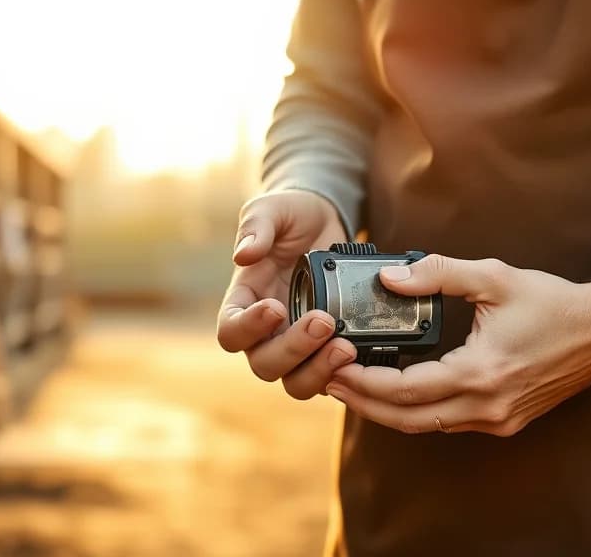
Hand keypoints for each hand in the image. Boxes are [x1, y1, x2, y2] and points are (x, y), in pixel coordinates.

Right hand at [216, 190, 358, 398]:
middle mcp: (266, 331)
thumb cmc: (291, 215)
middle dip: (294, 349)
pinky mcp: (327, 349)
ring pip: (296, 381)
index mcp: (244, 302)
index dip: (248, 329)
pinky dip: (344, 373)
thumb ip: (257, 226)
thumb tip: (244, 253)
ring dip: (319, 371)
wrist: (327, 222)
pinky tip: (360, 353)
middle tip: (324, 321)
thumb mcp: (274, 208)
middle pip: (265, 364)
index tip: (275, 307)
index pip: (231, 332)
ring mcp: (297, 344)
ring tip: (346, 347)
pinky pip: (331, 377)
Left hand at [326, 256, 590, 435]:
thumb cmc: (552, 302)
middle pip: (406, 419)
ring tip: (353, 384)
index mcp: (480, 373)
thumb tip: (389, 277)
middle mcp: (486, 407)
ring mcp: (497, 420)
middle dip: (362, 403)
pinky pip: (448, 422)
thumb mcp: (493, 277)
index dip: (361, 383)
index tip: (332, 366)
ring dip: (386, 410)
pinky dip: (417, 410)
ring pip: (426, 426)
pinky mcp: (505, 421)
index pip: (403, 390)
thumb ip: (437, 274)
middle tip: (328, 380)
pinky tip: (398, 389)